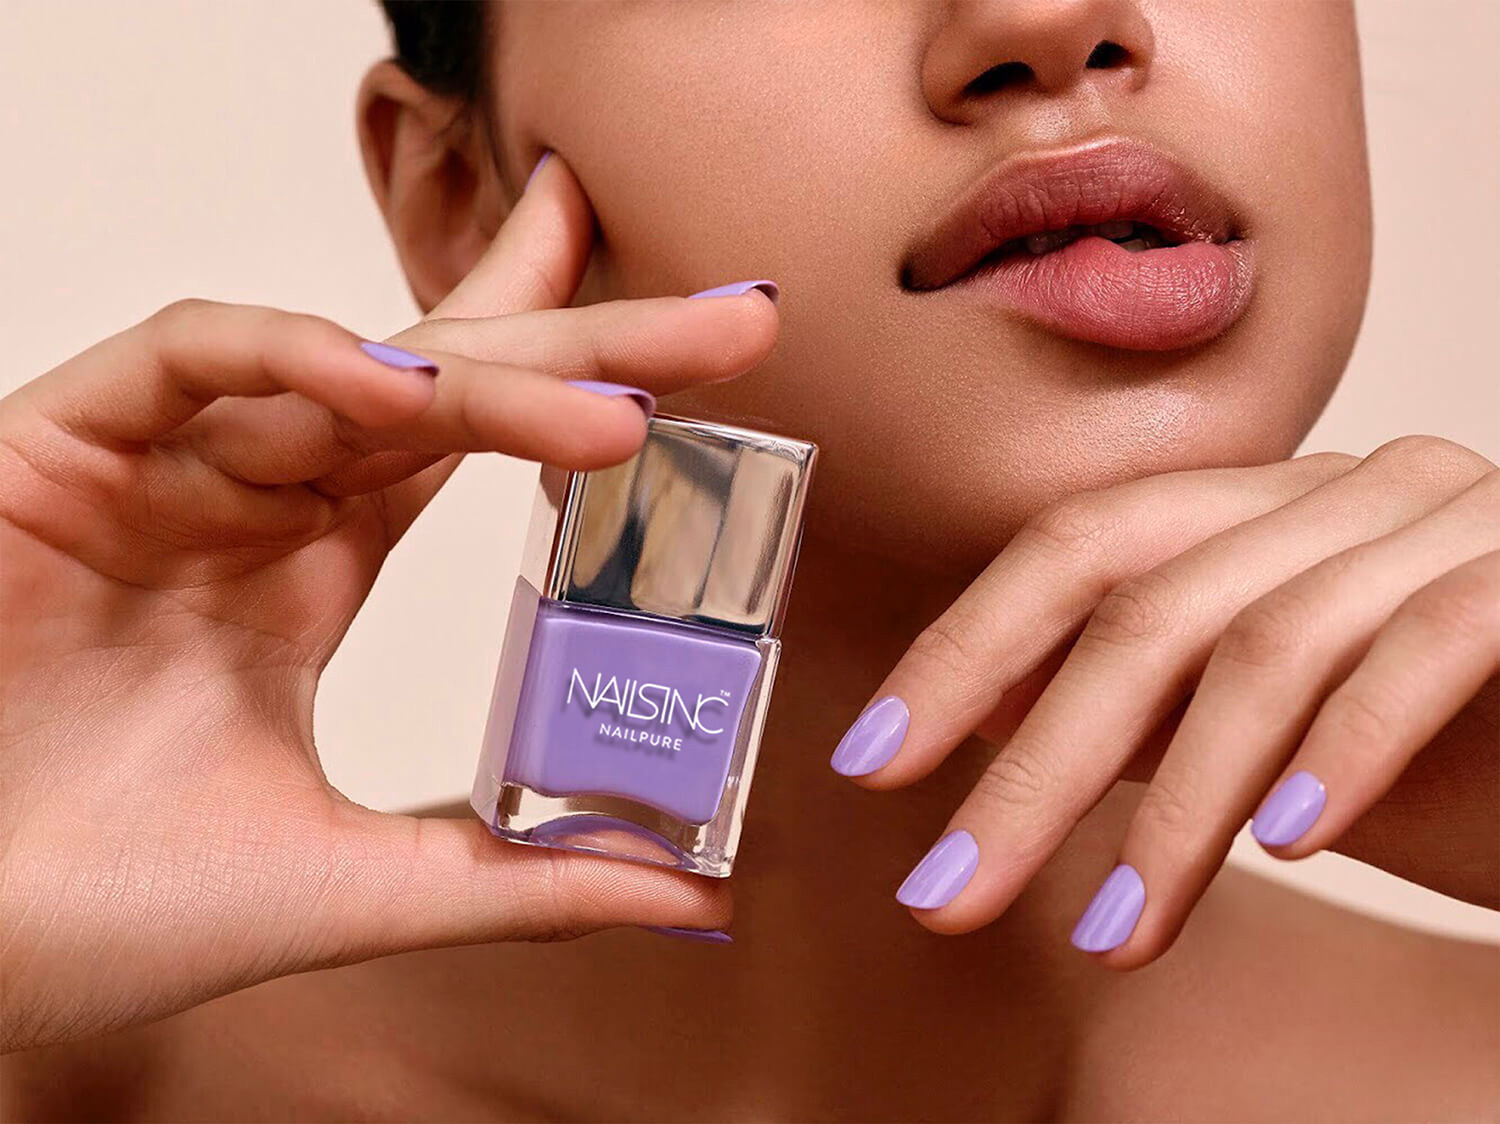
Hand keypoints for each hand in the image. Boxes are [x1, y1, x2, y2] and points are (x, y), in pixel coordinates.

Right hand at [0, 153, 777, 1051]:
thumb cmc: (107, 912)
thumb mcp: (360, 882)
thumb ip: (521, 877)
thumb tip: (698, 890)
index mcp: (308, 563)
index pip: (469, 431)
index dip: (582, 379)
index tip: (711, 366)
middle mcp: (250, 493)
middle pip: (446, 376)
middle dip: (590, 339)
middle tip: (732, 327)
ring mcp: (165, 465)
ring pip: (350, 367)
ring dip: (487, 376)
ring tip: (616, 416)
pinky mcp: (64, 448)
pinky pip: (194, 359)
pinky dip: (298, 359)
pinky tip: (403, 391)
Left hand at [833, 439, 1497, 966]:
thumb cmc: (1461, 758)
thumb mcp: (1269, 741)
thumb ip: (1145, 707)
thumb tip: (983, 714)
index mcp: (1268, 507)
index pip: (1077, 547)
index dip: (962, 650)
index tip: (873, 762)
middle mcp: (1350, 487)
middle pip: (1140, 602)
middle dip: (1031, 765)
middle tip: (947, 891)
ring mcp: (1454, 514)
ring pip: (1266, 641)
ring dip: (1175, 809)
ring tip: (1117, 932)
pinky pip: (1424, 648)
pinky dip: (1345, 753)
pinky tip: (1293, 849)